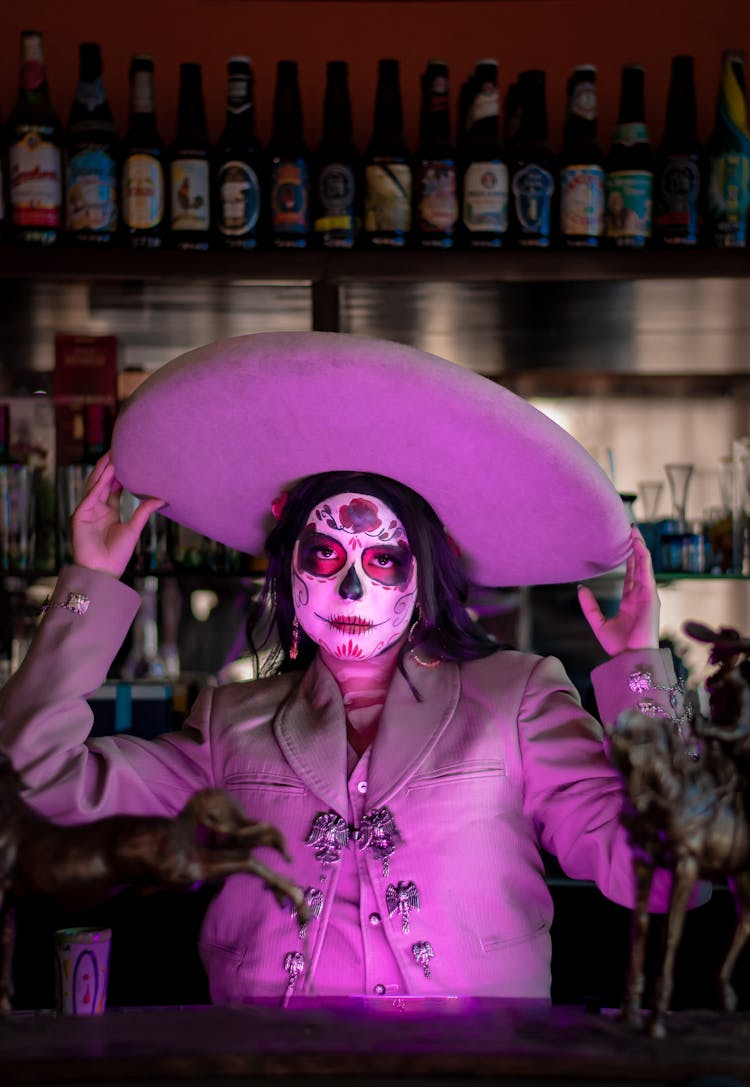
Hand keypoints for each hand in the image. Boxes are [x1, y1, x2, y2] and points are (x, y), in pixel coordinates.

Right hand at [71, 452, 164, 577]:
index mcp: (109, 511)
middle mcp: (97, 508)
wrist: (103, 571)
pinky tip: (109, 472)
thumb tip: (162, 499)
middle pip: (103, 482)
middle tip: (120, 449)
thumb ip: (144, 511)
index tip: (129, 458)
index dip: (120, 473)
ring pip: (95, 485)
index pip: (113, 487)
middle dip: (109, 466)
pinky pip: (91, 496)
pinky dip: (100, 483)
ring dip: (103, 470)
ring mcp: (87, 511)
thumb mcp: (134, 528)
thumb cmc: (117, 554)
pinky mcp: (80, 516)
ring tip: (113, 454)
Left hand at [578, 525, 659, 655]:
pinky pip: (647, 573)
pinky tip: (639, 546)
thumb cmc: (618, 646)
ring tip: (634, 532)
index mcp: (630, 602)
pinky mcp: (651, 597)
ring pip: (644, 566)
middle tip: (631, 531)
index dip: (628, 560)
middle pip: (638, 567)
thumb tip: (581, 588)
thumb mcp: (598, 623)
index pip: (629, 576)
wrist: (629, 658)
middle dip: (635, 549)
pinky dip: (643, 558)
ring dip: (640, 549)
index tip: (624, 545)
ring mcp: (647, 596)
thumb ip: (590, 606)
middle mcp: (640, 596)